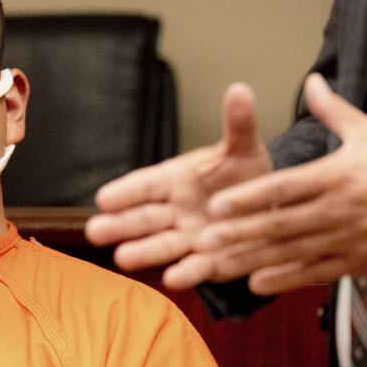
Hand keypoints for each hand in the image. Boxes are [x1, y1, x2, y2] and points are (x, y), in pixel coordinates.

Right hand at [84, 82, 271, 288]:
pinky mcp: (209, 262)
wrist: (272, 207)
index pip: (144, 185)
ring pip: (161, 245)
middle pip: (142, 218)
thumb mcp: (244, 148)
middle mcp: (174, 210)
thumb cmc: (247, 174)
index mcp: (175, 179)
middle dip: (119, 225)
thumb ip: (238, 124)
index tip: (104, 198)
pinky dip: (186, 274)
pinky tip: (173, 279)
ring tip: (122, 258)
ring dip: (142, 252)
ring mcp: (188, 238)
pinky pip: (195, 267)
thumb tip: (240, 88)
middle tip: (94, 231)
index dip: (125, 192)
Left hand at [195, 74, 366, 294]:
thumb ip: (333, 111)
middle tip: (203, 239)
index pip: (282, 189)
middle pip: (278, 224)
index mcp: (336, 176)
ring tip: (218, 263)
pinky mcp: (355, 263)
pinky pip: (314, 274)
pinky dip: (284, 280)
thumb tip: (311, 82)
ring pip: (289, 253)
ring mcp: (345, 240)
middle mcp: (336, 211)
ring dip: (251, 259)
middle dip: (238, 233)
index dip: (248, 198)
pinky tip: (256, 284)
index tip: (217, 205)